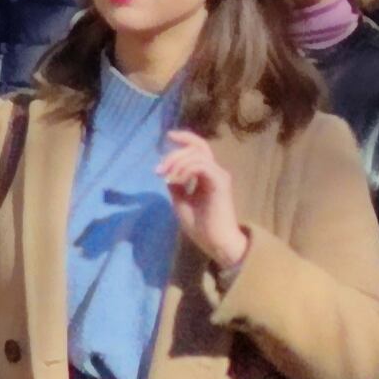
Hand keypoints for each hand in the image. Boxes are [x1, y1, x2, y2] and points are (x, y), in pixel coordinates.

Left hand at [156, 128, 250, 274]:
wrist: (215, 242)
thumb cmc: (201, 226)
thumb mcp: (181, 202)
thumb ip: (176, 185)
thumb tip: (167, 173)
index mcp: (207, 174)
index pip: (198, 148)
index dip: (185, 137)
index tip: (168, 136)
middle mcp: (215, 171)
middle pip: (196, 148)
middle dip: (173, 155)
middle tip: (158, 170)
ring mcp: (219, 176)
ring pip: (197, 154)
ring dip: (177, 162)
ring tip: (166, 178)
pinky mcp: (220, 183)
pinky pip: (201, 166)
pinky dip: (186, 170)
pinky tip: (177, 181)